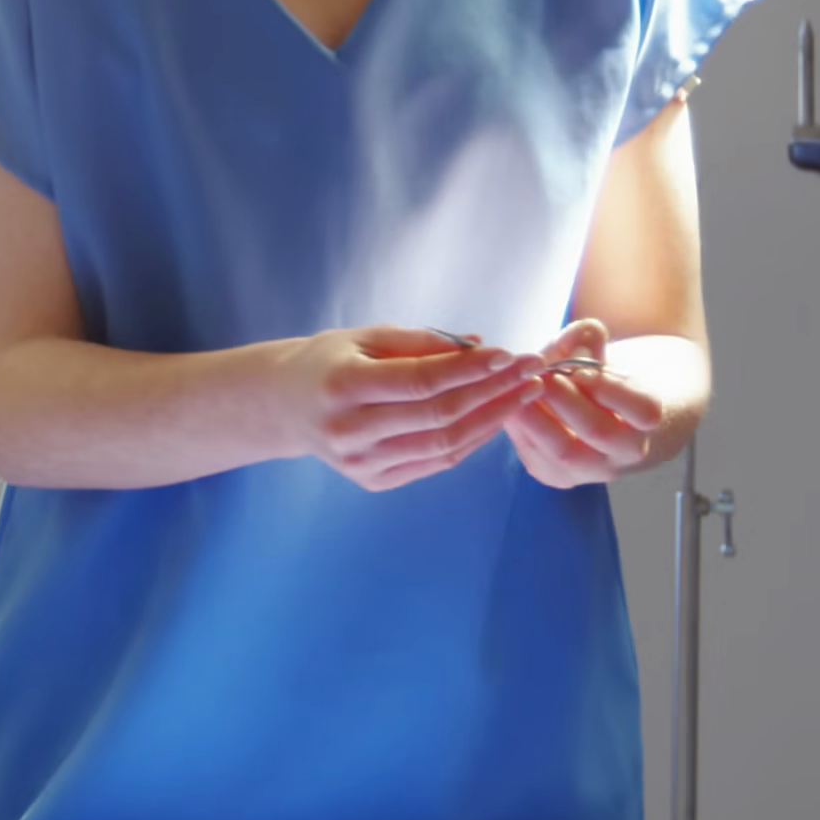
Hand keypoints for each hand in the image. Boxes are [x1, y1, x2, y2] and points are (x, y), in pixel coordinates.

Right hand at [276, 324, 544, 492]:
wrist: (287, 406)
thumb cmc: (331, 360)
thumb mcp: (367, 336)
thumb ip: (423, 341)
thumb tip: (481, 345)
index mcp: (344, 386)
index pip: (421, 381)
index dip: (470, 369)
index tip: (509, 354)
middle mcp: (350, 431)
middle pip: (439, 415)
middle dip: (493, 392)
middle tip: (532, 371)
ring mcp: (361, 464)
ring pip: (443, 445)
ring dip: (492, 419)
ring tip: (525, 394)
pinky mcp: (373, 482)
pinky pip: (435, 462)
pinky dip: (472, 440)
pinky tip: (497, 418)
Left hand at [503, 317, 663, 488]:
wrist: (595, 415)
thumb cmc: (597, 376)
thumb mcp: (598, 351)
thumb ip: (588, 337)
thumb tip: (577, 335)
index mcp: (646, 416)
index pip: (643, 410)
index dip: (613, 389)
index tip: (581, 369)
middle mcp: (625, 451)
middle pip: (600, 431)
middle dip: (567, 401)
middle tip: (541, 376)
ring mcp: (592, 470)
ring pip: (565, 453)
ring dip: (537, 420)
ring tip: (517, 391)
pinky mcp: (559, 477)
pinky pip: (538, 458)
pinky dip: (520, 432)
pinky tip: (508, 406)